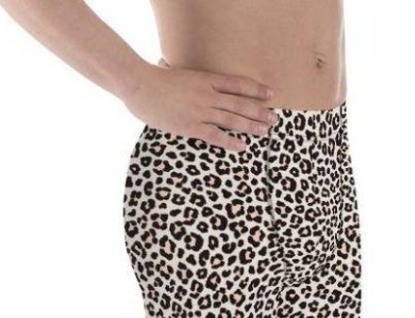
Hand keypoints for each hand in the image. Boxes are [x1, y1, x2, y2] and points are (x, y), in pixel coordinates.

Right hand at [123, 57, 278, 152]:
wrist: (139, 85)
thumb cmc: (155, 80)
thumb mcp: (179, 74)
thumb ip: (193, 82)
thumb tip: (200, 85)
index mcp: (205, 79)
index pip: (237, 83)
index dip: (256, 89)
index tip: (271, 94)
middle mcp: (207, 94)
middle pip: (240, 103)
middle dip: (260, 112)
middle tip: (275, 119)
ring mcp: (200, 110)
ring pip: (232, 119)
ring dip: (251, 126)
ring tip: (266, 131)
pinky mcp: (190, 126)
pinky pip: (216, 136)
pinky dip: (231, 141)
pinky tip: (244, 146)